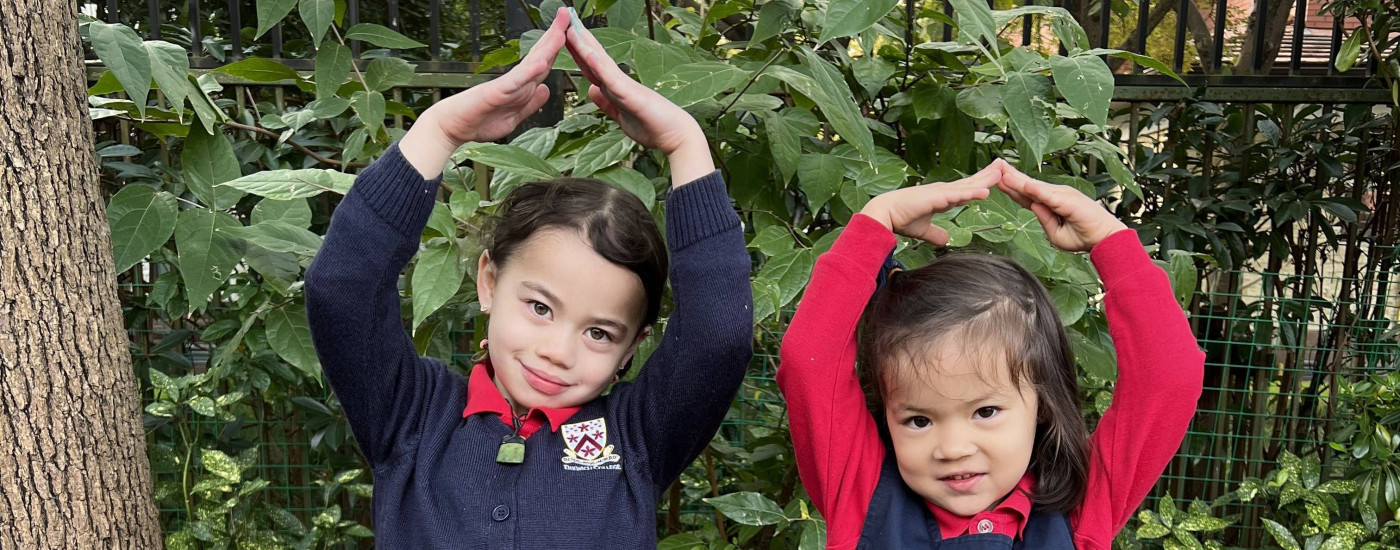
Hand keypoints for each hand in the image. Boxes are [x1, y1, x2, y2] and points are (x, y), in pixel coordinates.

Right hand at [399, 7, 570, 176]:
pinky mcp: (496, 92)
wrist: (452, 128)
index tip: (570, 31)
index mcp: (522, 87)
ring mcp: (507, 85)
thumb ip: (530, 103)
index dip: (557, 47)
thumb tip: (545, 88)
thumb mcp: (514, 116)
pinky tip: (542, 61)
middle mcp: (516, 82)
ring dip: (547, 46)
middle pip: (540, 55)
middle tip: (567, 14)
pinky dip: (529, 72)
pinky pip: (516, 81)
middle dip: (555, 35)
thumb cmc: (479, 121)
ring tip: (561, 29)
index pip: (543, 63)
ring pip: (532, 63)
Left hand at [563, 9, 711, 183]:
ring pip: (601, 62)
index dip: (578, 51)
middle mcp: (620, 82)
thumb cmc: (654, 127)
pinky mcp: (631, 95)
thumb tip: (593, 90)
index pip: (592, 66)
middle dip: (579, 40)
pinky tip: (588, 53)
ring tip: (572, 27)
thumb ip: (607, 103)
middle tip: (565, 20)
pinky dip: (599, 65)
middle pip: (595, 58)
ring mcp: (626, 86)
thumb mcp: (621, 116)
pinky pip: (611, 78)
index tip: (565, 36)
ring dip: (586, 45)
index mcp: (616, 89)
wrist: (677, 137)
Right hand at [860, 162, 1001, 244]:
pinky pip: (958, 195)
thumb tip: (946, 240)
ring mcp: (940, 192)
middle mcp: (943, 191)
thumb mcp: (924, 229)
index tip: (993, 178)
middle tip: (1003, 164)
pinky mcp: (936, 197)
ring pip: (968, 186)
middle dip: (988, 175)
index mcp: (941, 197)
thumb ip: (936, 233)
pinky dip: (972, 193)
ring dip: (985, 179)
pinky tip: (986, 192)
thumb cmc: (900, 219)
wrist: (885, 215)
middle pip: (971, 183)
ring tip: (1001, 171)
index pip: (965, 189)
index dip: (980, 184)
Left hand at [995, 162, 1128, 251]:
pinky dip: (1036, 190)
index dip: (1011, 187)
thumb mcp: (1056, 234)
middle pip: (1028, 185)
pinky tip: (1024, 184)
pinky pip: (1049, 195)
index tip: (996, 178)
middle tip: (994, 165)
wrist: (1104, 239)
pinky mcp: (1069, 200)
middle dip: (1010, 176)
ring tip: (1002, 172)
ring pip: (1035, 187)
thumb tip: (1033, 206)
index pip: (1026, 194)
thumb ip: (1043, 220)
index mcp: (1050, 204)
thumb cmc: (1083, 236)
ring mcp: (1062, 195)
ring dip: (1018, 180)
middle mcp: (1055, 195)